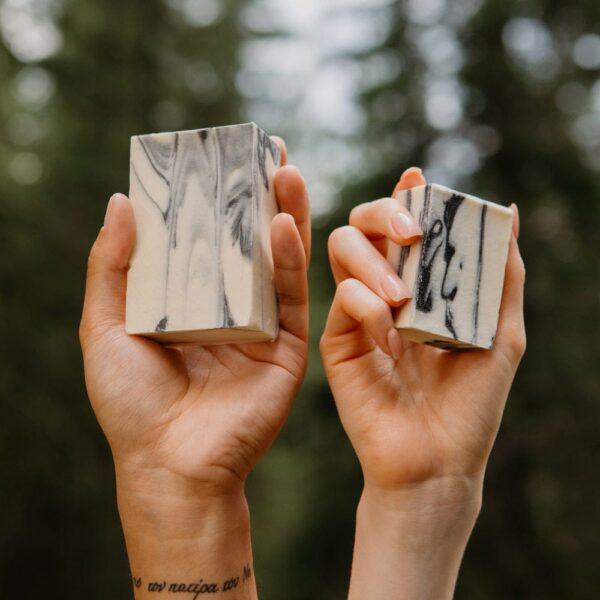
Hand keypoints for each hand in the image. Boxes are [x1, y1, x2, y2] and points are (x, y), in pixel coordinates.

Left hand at [79, 138, 309, 596]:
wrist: (172, 462)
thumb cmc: (131, 401)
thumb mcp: (105, 324)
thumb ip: (114, 265)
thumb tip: (121, 200)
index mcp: (187, 299)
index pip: (204, 236)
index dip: (212, 196)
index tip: (219, 155)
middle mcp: (227, 305)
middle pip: (246, 240)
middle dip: (257, 195)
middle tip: (264, 149)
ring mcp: (260, 323)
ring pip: (276, 259)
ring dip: (283, 213)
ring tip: (284, 169)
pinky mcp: (287, 345)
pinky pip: (291, 295)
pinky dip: (288, 258)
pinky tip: (283, 222)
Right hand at [320, 167, 524, 598]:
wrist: (437, 459)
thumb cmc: (472, 402)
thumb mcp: (501, 332)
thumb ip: (501, 274)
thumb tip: (506, 211)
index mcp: (422, 285)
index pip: (405, 226)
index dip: (407, 196)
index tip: (418, 178)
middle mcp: (384, 291)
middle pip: (364, 225)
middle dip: (384, 212)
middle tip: (413, 231)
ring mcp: (357, 313)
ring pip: (342, 250)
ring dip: (374, 262)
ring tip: (404, 299)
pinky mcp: (337, 340)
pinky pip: (343, 300)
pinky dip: (369, 310)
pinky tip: (394, 342)